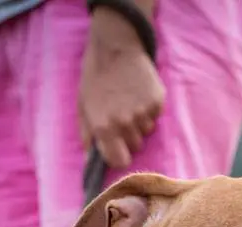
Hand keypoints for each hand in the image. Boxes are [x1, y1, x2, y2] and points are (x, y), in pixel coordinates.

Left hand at [78, 6, 163, 167]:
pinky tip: (139, 94)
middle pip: (135, 146)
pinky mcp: (158, 102)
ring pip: (146, 132)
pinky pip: (155, 117)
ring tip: (130, 101)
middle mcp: (125, 123)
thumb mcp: (83, 106)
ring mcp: (144, 113)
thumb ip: (88, 136)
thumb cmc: (95, 77)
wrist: (115, 47)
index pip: (120, 161)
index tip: (116, 148)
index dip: (118, 156)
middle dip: (128, 136)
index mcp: (104, 127)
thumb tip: (90, 164)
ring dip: (139, 122)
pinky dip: (149, 109)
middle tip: (121, 116)